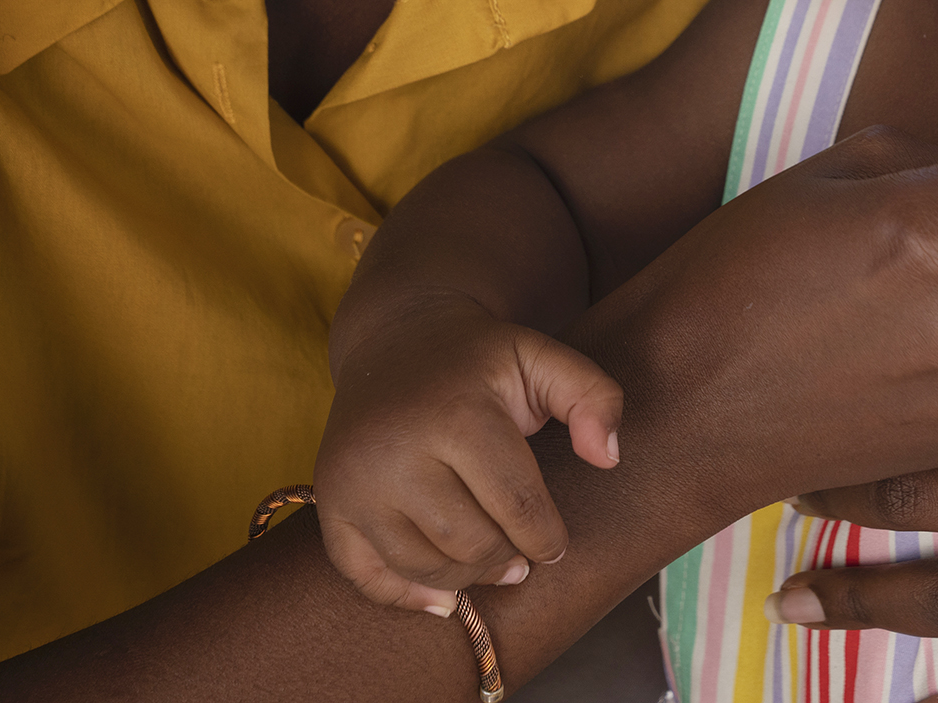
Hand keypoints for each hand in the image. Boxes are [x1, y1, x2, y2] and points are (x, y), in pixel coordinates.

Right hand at [315, 289, 622, 612]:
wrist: (395, 342)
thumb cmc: (479, 360)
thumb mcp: (543, 358)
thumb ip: (594, 397)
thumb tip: (608, 458)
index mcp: (457, 413)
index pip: (517, 506)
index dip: (547, 537)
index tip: (554, 542)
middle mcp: (396, 449)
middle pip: (470, 543)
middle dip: (508, 556)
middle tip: (522, 552)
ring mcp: (354, 480)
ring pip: (423, 565)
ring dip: (467, 576)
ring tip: (490, 559)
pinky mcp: (330, 503)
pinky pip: (367, 577)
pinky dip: (406, 595)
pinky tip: (441, 594)